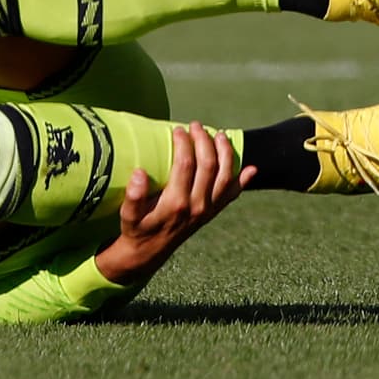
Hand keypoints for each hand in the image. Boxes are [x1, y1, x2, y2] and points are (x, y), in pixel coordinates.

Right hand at [95, 123, 256, 284]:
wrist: (149, 253)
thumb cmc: (136, 228)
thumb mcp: (128, 215)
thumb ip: (133, 196)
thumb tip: (139, 173)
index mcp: (176, 202)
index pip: (185, 163)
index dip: (183, 143)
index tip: (177, 129)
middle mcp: (197, 205)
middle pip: (209, 165)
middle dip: (204, 140)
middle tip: (196, 125)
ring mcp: (207, 209)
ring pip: (225, 176)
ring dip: (225, 153)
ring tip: (219, 135)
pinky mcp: (212, 213)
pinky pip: (232, 195)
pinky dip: (243, 182)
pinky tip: (251, 169)